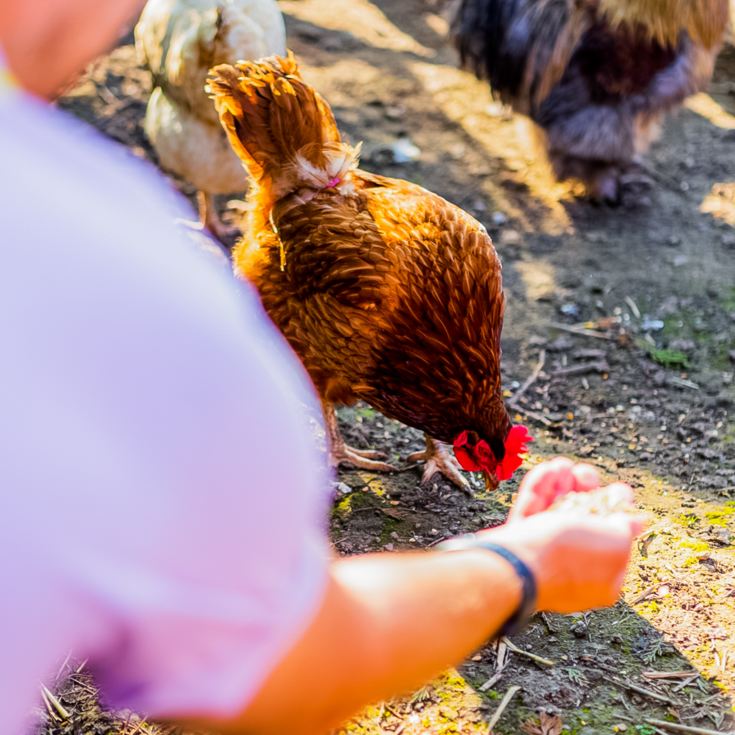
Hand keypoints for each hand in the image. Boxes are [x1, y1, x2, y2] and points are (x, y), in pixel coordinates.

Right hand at [478, 458, 646, 612]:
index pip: (614, 541)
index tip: (619, 490)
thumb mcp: (615, 542)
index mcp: (603, 578)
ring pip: (554, 515)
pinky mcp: (518, 544)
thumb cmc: (569, 556)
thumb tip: (636, 521)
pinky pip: (531, 514)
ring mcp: (543, 557)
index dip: (618, 512)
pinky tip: (547, 469)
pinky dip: (539, 490)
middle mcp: (573, 569)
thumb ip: (625, 528)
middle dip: (585, 493)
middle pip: (582, 524)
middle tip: (585, 473)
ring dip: (561, 486)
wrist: (516, 567)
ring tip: (562, 464)